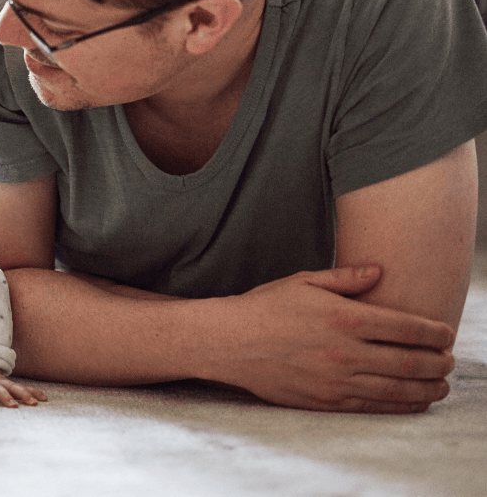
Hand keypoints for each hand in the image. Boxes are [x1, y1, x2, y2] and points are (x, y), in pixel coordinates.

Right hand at [212, 264, 455, 412]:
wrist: (229, 342)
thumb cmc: (265, 307)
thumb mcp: (303, 281)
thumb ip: (345, 278)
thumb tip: (380, 272)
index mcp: (343, 317)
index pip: (407, 328)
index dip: (435, 332)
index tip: (448, 334)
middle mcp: (344, 351)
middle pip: (410, 362)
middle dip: (439, 362)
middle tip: (450, 360)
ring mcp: (336, 380)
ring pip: (398, 389)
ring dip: (428, 388)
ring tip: (442, 385)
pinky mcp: (326, 401)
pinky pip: (374, 406)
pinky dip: (401, 405)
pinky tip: (415, 400)